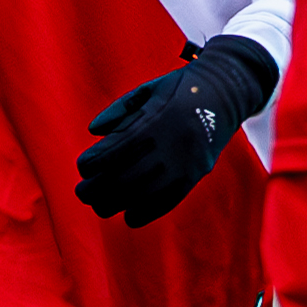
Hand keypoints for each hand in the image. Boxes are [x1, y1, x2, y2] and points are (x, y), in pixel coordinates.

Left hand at [76, 34, 277, 227]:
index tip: (83, 168)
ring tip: (100, 206)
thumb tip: (94, 132)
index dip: (93, 164)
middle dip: (98, 189)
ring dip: (117, 204)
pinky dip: (148, 212)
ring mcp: (185, 162)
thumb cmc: (178, 89)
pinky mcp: (196, 174)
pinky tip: (130, 216)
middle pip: (125, 178)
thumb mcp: (147, 89)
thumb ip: (119, 109)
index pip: (115, 151)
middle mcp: (170, 144)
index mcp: (154, 120)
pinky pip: (169, 201)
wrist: (224, 93)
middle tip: (82, 192)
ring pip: (145, 194)